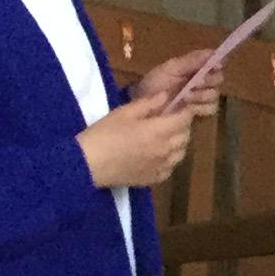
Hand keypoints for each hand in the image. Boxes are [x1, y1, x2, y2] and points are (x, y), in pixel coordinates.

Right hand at [79, 99, 196, 188]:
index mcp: (159, 131)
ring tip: (167, 136)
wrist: (89, 164)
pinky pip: (171, 168)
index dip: (186, 111)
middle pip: (185, 136)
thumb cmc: (104, 134)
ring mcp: (161, 167)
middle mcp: (165, 150)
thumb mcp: (124, 112)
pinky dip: (170, 159)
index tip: (182, 105)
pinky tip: (159, 154)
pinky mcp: (153, 179)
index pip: (184, 119)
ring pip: (181, 153)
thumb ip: (148, 104)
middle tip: (172, 118)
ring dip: (178, 143)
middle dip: (182, 125)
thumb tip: (166, 96)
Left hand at [132, 49, 225, 117]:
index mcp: (195, 67)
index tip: (215, 66)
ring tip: (186, 97)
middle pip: (219, 79)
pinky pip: (211, 108)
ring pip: (215, 94)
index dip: (217, 64)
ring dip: (202, 95)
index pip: (215, 63)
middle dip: (209, 81)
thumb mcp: (171, 68)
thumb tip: (213, 52)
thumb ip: (192, 60)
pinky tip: (189, 107)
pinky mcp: (199, 112)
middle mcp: (202, 81)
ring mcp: (201, 97)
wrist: (143, 103)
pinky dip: (202, 107)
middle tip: (195, 84)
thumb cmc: (155, 82)